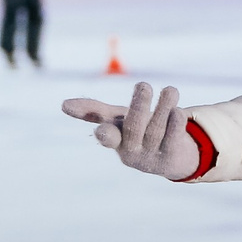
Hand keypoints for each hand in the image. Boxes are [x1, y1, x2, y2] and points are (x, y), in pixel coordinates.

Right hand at [60, 82, 200, 178]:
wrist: (169, 156)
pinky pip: (173, 138)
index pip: (108, 137)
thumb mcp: (116, 120)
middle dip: (139, 107)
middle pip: (135, 128)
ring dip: (163, 108)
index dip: (105, 134)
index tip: (102, 130)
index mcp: (116, 140)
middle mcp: (131, 150)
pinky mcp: (171, 156)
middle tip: (144, 85)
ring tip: (170, 90)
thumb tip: (63, 104)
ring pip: (157, 130)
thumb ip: (93, 111)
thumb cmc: (137, 132)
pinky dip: (176, 123)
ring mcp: (151, 155)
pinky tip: (178, 111)